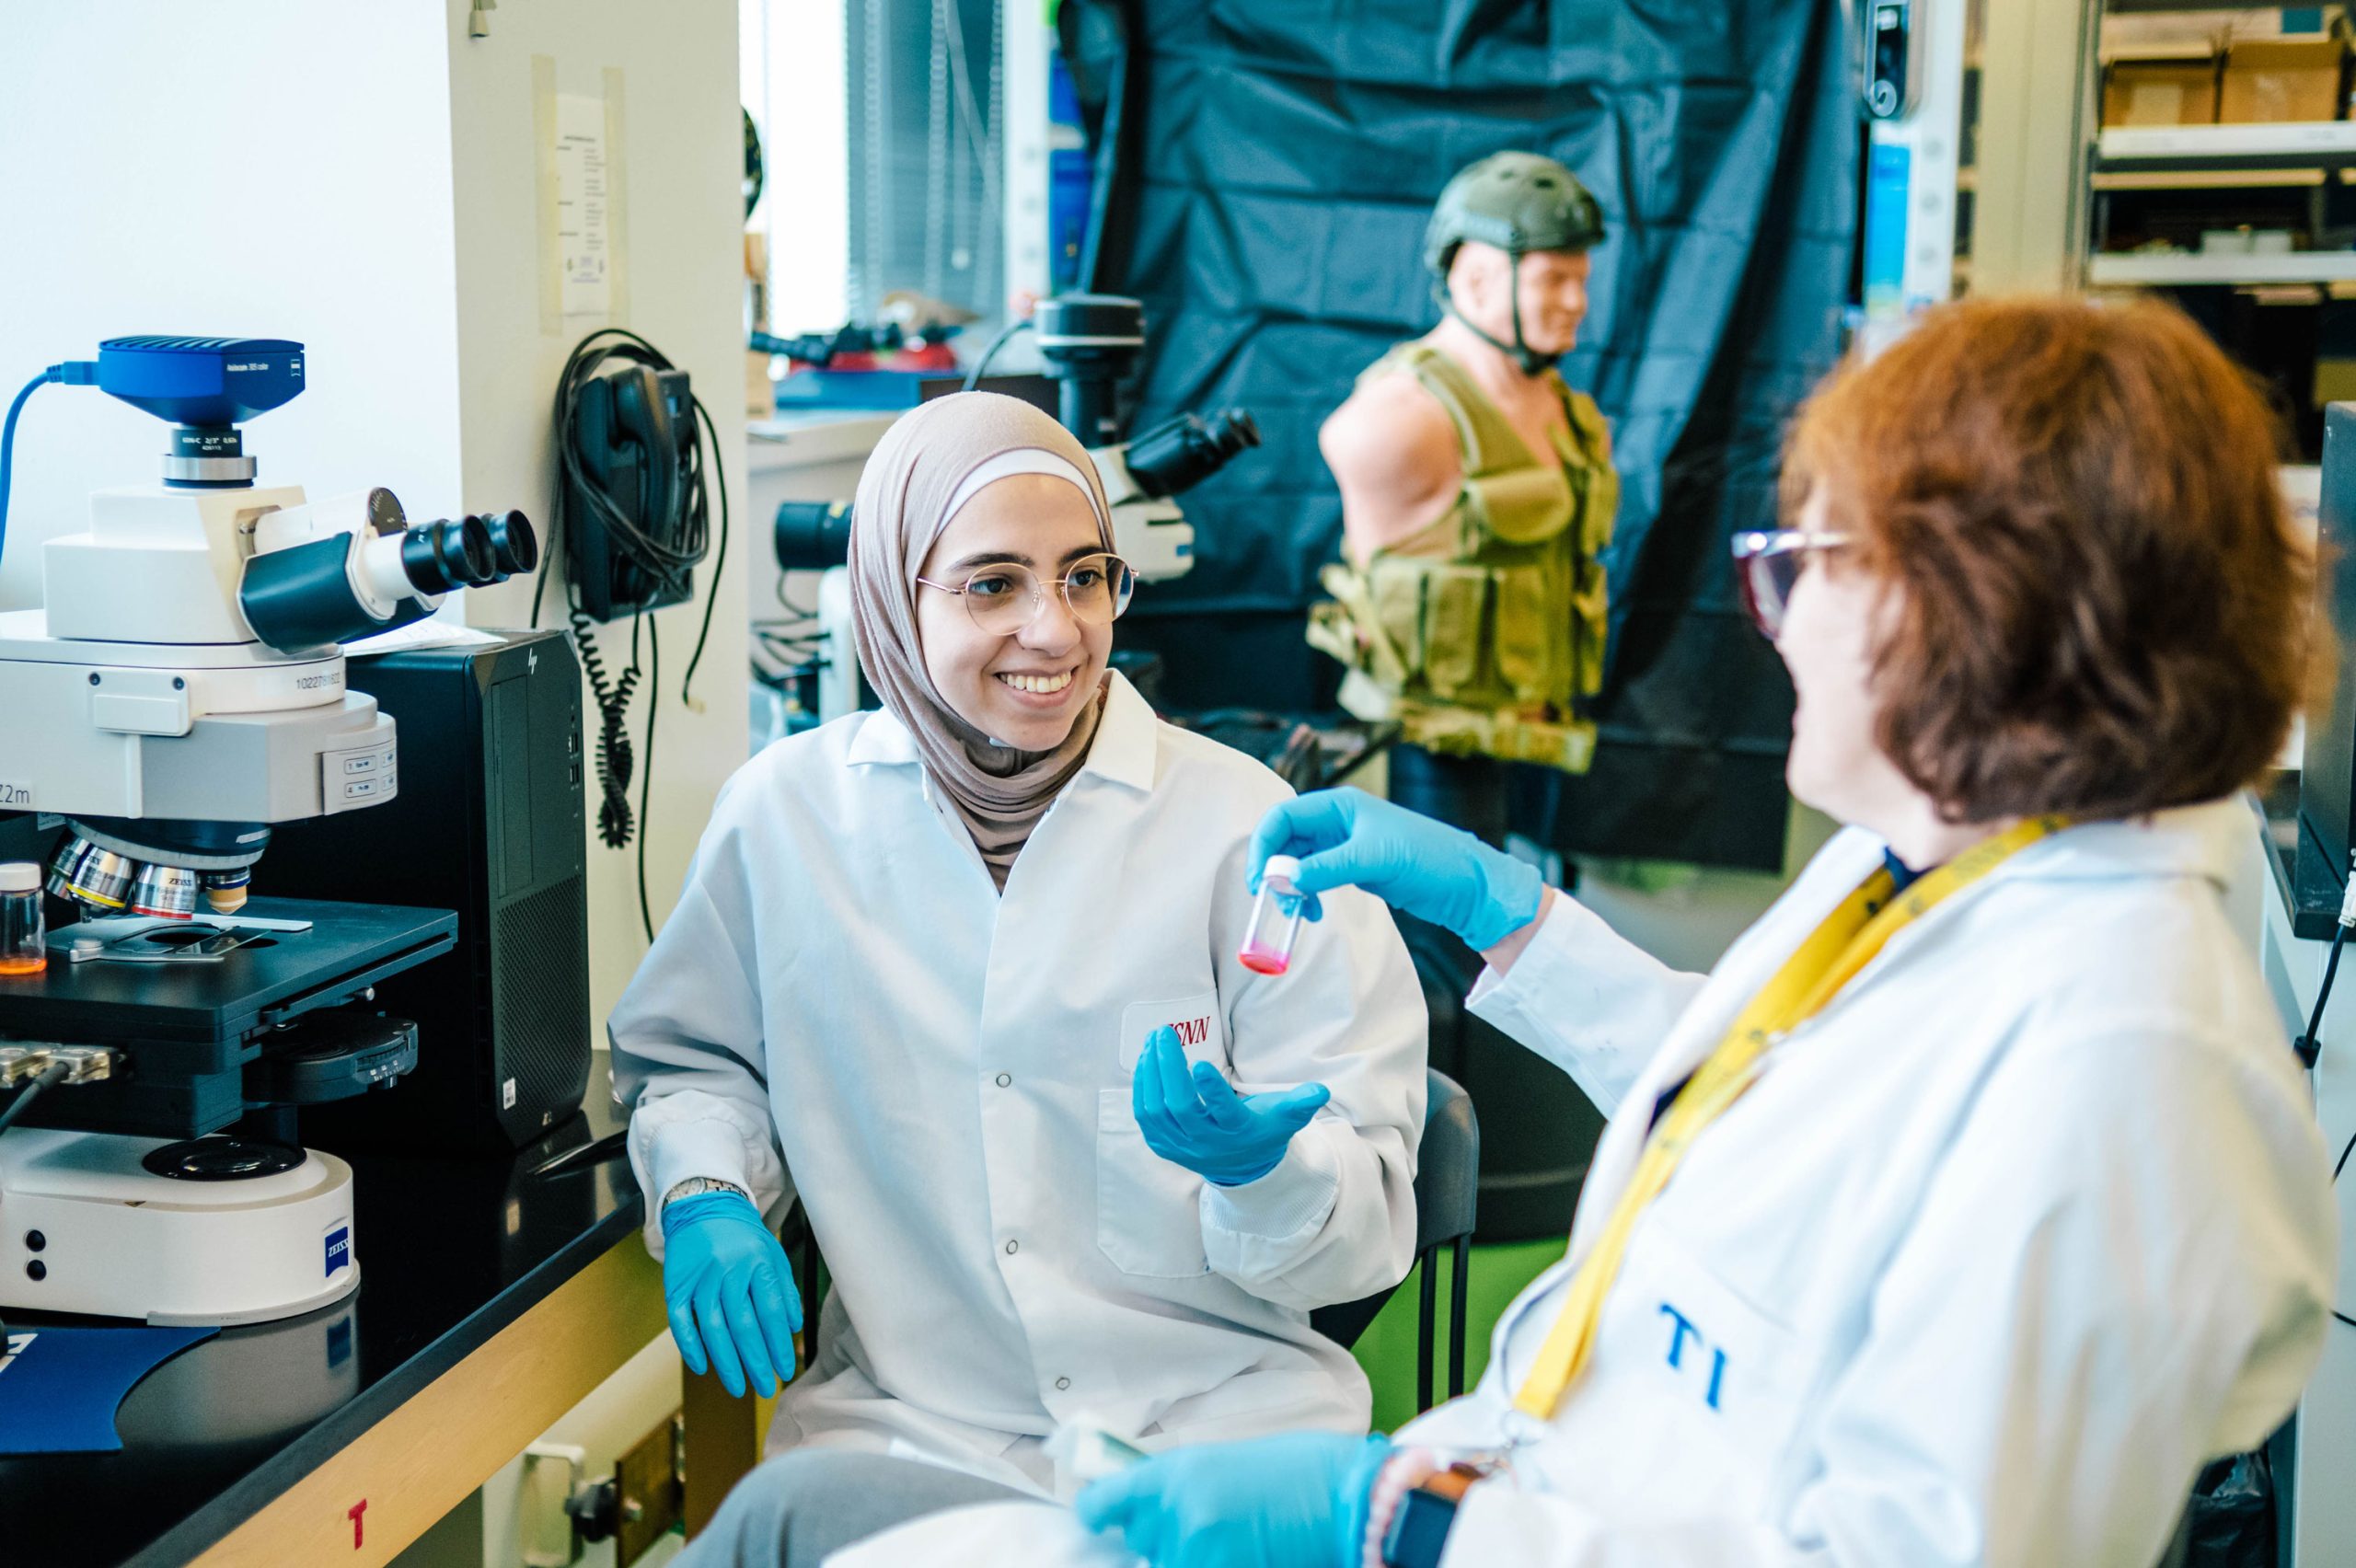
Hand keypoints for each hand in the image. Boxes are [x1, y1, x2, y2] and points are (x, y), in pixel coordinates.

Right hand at [660, 1190, 803, 1397]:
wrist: (704, 1205)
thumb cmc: (745, 1236)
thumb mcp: (773, 1254)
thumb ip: (785, 1290)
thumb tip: (793, 1328)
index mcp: (758, 1262)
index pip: (771, 1313)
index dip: (779, 1345)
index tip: (785, 1371)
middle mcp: (729, 1270)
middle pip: (744, 1325)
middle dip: (756, 1362)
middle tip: (766, 1389)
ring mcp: (700, 1278)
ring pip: (713, 1328)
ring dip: (726, 1362)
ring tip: (738, 1388)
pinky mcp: (676, 1284)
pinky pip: (680, 1321)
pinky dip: (690, 1346)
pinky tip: (702, 1367)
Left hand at [1075, 1430, 1390, 1567]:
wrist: (1351, 1500)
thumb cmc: (1301, 1473)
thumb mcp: (1227, 1463)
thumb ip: (1181, 1487)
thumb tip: (1149, 1508)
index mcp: (1174, 1474)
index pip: (1103, 1504)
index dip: (1099, 1512)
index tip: (1100, 1518)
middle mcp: (1176, 1517)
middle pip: (1140, 1541)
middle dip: (1163, 1537)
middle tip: (1207, 1525)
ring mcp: (1196, 1557)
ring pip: (1170, 1563)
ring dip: (1191, 1556)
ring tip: (1238, 1538)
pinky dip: (1213, 1563)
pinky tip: (1247, 1551)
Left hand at [1133, 1027, 1329, 1185]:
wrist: (1242, 1166)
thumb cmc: (1264, 1129)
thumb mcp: (1286, 1117)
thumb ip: (1301, 1103)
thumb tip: (1320, 1091)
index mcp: (1238, 1133)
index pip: (1223, 1114)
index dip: (1211, 1092)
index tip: (1200, 1065)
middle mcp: (1207, 1143)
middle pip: (1181, 1107)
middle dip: (1168, 1068)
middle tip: (1164, 1033)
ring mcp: (1181, 1146)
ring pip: (1158, 1110)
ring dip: (1151, 1073)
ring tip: (1153, 1040)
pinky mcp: (1163, 1145)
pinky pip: (1145, 1116)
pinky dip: (1142, 1087)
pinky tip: (1145, 1060)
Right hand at [1250, 787, 1543, 952]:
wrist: (1468, 884)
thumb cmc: (1428, 858)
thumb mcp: (1374, 860)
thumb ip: (1325, 868)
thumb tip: (1280, 878)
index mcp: (1340, 805)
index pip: (1283, 817)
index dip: (1264, 846)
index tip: (1258, 880)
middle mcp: (1338, 821)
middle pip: (1286, 841)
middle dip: (1274, 871)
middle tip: (1273, 903)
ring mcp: (1345, 845)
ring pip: (1298, 862)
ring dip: (1290, 887)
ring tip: (1297, 913)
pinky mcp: (1353, 867)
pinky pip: (1315, 877)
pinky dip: (1307, 894)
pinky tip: (1313, 912)